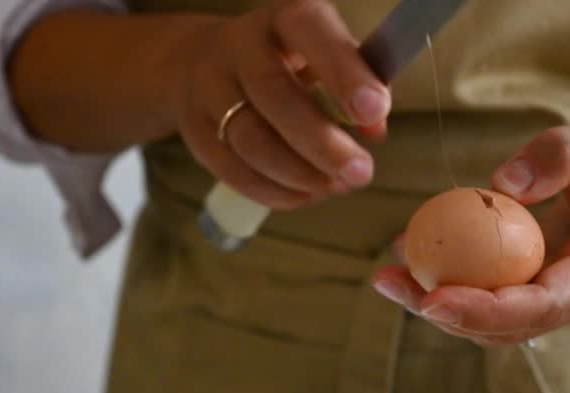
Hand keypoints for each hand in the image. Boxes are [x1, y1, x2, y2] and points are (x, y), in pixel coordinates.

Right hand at [175, 0, 389, 210]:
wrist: (200, 62)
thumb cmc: (285, 63)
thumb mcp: (325, 58)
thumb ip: (356, 87)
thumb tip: (374, 131)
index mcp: (284, 19)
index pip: (310, 30)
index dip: (344, 72)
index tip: (375, 109)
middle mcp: (240, 46)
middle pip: (275, 95)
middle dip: (322, 142)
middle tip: (360, 172)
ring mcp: (209, 88)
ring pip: (251, 141)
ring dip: (299, 174)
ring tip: (335, 186)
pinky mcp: (194, 130)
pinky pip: (232, 170)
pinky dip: (274, 190)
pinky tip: (305, 195)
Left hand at [371, 119, 569, 345]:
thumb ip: (560, 157)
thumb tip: (500, 185)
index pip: (541, 305)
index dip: (484, 309)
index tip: (434, 298)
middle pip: (508, 326)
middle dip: (445, 314)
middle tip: (391, 282)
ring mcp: (563, 297)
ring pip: (496, 322)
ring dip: (440, 306)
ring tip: (389, 275)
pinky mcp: (544, 288)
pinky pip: (496, 298)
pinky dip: (454, 285)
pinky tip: (415, 258)